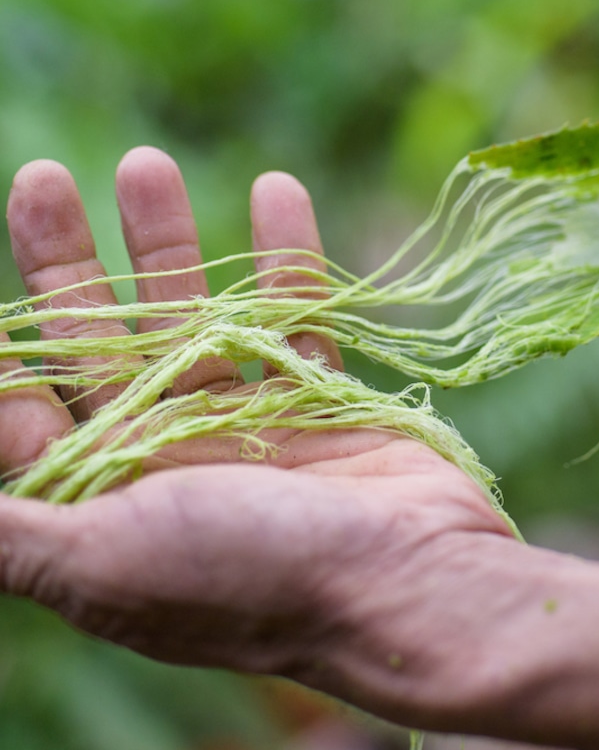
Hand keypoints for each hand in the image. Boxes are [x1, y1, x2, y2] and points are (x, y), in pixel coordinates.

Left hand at [0, 147, 513, 725]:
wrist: (408, 586)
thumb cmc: (251, 579)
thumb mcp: (102, 560)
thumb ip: (10, 525)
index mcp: (112, 499)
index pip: (33, 409)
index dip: (5, 346)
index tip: (4, 277)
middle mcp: (174, 460)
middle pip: (107, 346)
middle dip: (73, 265)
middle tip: (44, 179)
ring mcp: (252, 427)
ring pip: (199, 319)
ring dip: (169, 245)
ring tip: (146, 163)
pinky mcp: (324, 403)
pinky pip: (297, 316)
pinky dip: (286, 258)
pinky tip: (277, 190)